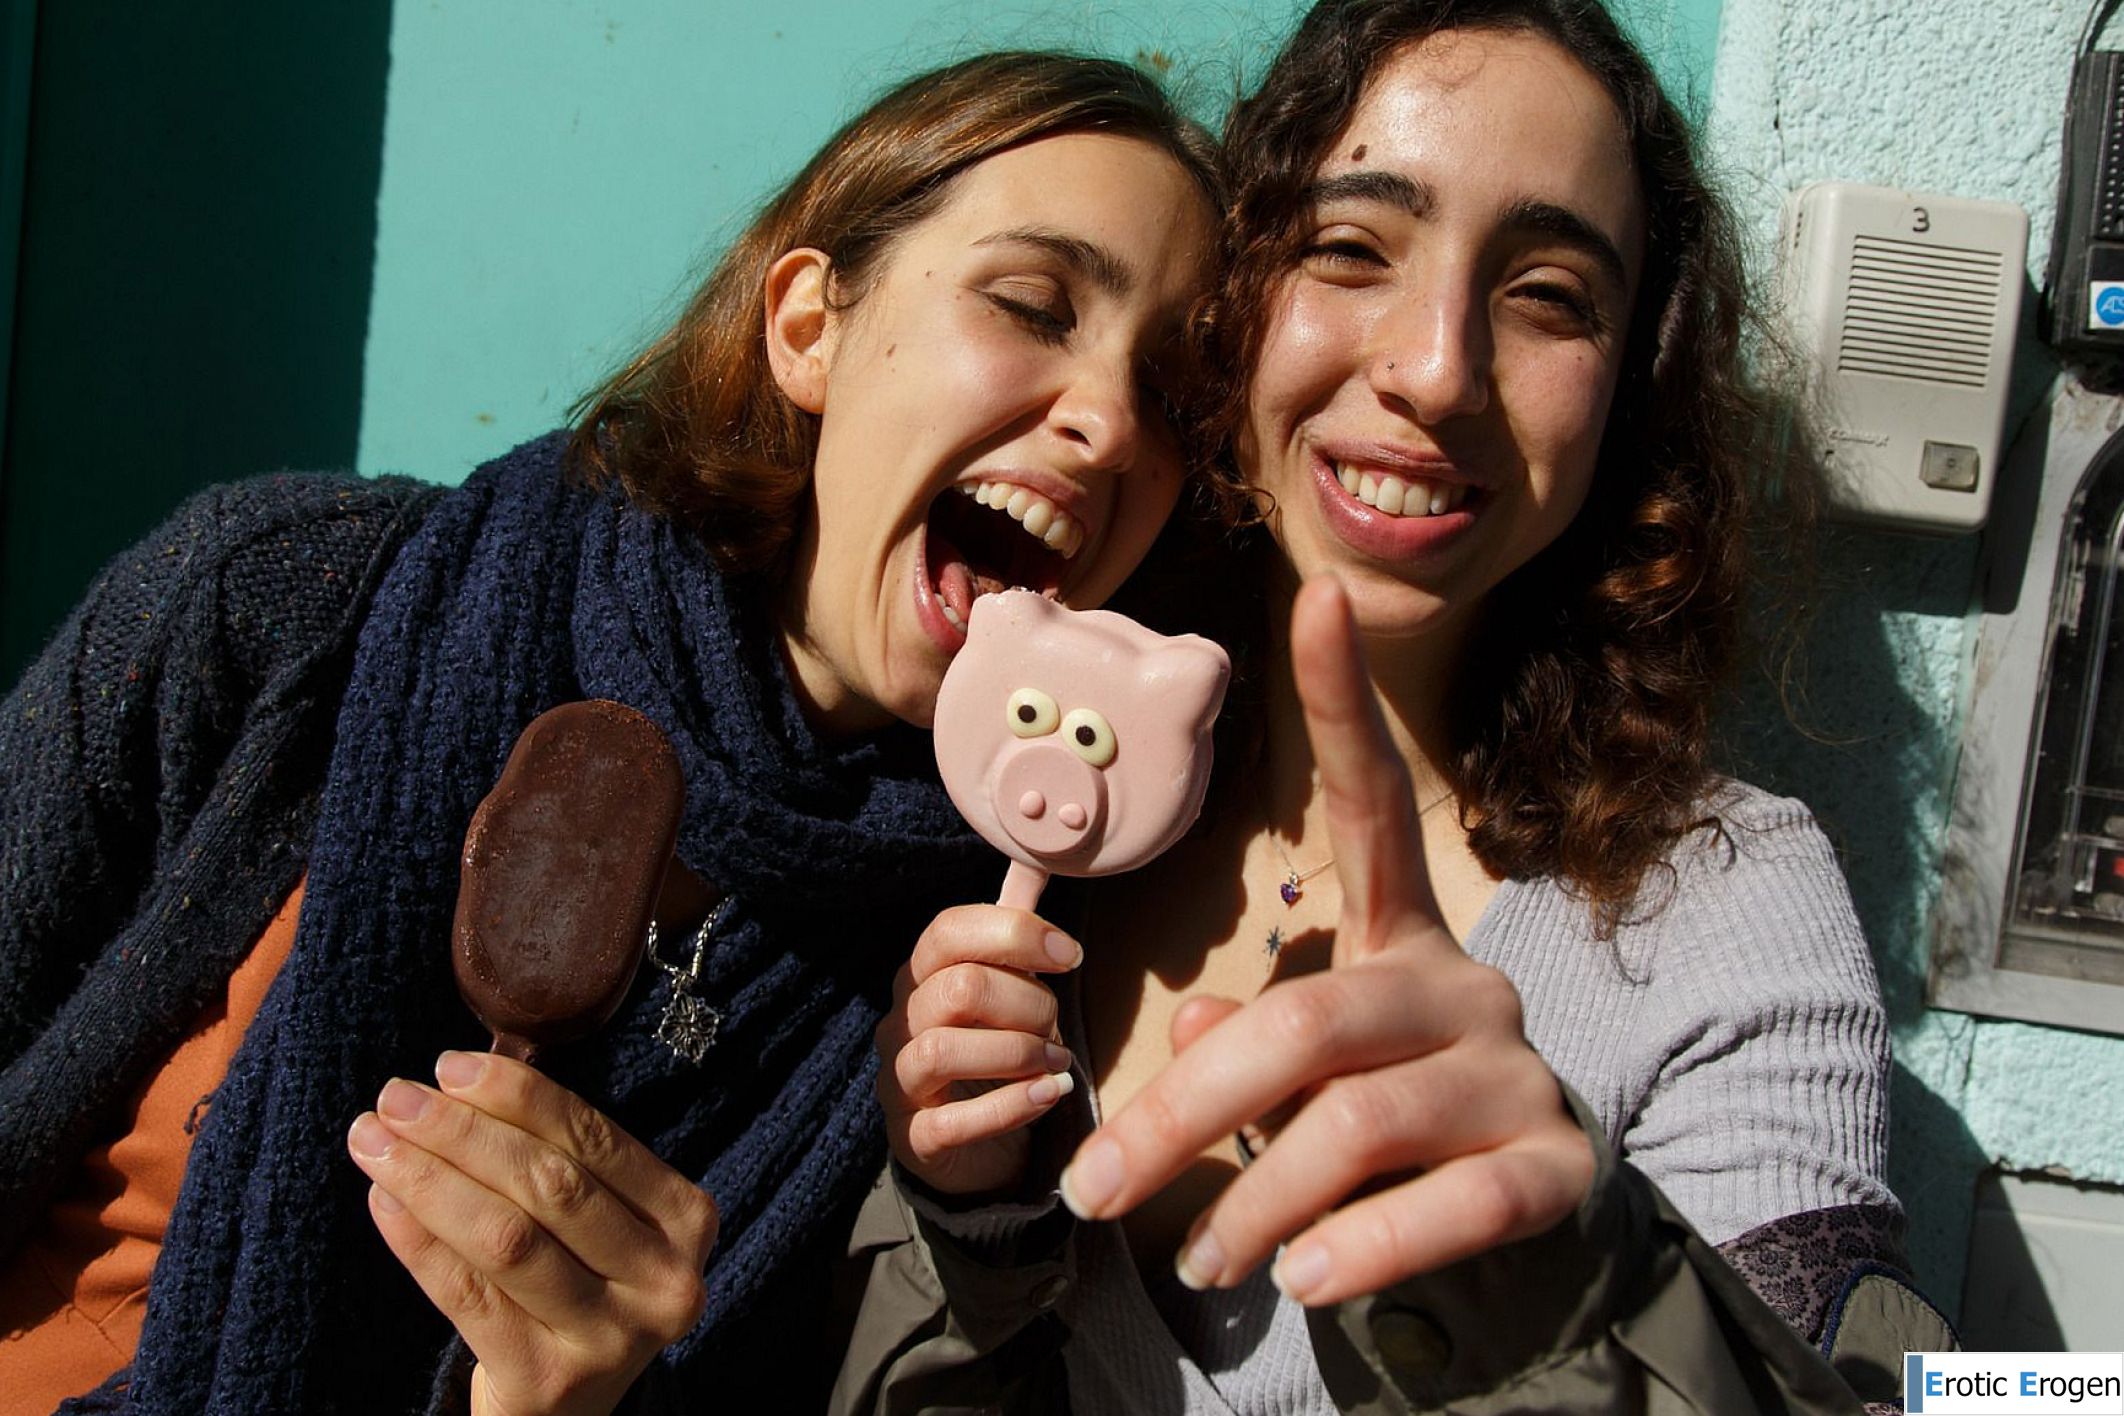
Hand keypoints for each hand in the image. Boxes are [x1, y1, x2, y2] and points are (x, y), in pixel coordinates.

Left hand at [347, 1051, 717, 1415]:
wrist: (571, 1408)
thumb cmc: (577, 1283)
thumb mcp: (598, 1221)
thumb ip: (558, 1157)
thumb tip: (459, 1081)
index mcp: (688, 1219)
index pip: (595, 1140)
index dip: (519, 1098)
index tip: (450, 1067)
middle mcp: (665, 1279)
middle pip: (550, 1186)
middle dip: (464, 1132)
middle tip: (396, 1097)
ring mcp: (613, 1337)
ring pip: (507, 1239)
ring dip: (430, 1180)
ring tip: (374, 1141)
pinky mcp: (550, 1381)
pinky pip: (469, 1297)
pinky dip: (419, 1242)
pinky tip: (383, 1202)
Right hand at [874, 904, 1081, 1194]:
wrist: (982, 1150)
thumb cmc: (1000, 1059)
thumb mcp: (1010, 1000)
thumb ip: (1015, 952)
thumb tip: (1033, 883)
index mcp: (921, 978)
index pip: (949, 931)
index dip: (1014, 933)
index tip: (1070, 955)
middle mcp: (899, 1023)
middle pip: (958, 988)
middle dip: (1027, 1004)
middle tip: (1058, 1028)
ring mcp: (899, 1082)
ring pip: (942, 1050)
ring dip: (1017, 1054)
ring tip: (1058, 1065)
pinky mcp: (912, 1139)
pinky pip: (953, 1122)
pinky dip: (1011, 1106)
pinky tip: (1050, 1095)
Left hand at [1055, 576, 1594, 1305]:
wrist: (1538, 1233)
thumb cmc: (1386, 1129)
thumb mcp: (1311, 1072)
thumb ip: (1256, 1038)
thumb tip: (1214, 1026)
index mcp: (1401, 936)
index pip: (1372, 806)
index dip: (1341, 708)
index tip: (1312, 596)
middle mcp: (1462, 982)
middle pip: (1306, 1019)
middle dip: (1180, 1108)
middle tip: (1092, 1190)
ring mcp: (1515, 1071)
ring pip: (1360, 1118)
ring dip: (1254, 1199)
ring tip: (1196, 1264)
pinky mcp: (1554, 1166)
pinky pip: (1455, 1203)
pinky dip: (1369, 1247)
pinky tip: (1305, 1284)